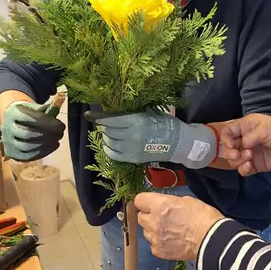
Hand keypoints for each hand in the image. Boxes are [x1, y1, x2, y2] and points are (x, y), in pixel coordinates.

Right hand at [1, 100, 64, 161]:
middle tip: (60, 133)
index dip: (47, 122)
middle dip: (48, 134)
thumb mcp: (33, 107)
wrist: (11, 123)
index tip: (61, 125)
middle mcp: (7, 128)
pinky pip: (28, 156)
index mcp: (12, 113)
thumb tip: (57, 109)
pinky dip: (43, 152)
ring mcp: (8, 142)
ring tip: (56, 140)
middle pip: (27, 133)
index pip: (28, 118)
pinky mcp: (12, 153)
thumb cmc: (27, 114)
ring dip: (46, 144)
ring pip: (27, 147)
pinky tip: (51, 146)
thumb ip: (45, 109)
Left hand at [93, 112, 216, 168]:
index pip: (111, 120)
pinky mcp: (133, 159)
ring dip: (107, 137)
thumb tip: (115, 110)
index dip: (100, 118)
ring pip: (110, 143)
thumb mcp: (150, 113)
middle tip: (106, 124)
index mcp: (136, 122)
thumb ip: (133, 113)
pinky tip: (109, 145)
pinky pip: (114, 155)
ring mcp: (131, 149)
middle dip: (105, 127)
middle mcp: (132, 136)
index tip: (92, 116)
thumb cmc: (165, 124)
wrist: (178, 143)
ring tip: (108, 133)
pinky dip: (109, 149)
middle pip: (109, 131)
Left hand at [135, 192, 224, 260]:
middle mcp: (153, 221)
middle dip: (149, 216)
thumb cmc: (203, 216)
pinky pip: (153, 245)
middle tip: (161, 217)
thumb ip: (170, 202)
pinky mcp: (160, 251)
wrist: (211, 239)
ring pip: (146, 232)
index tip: (150, 203)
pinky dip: (159, 243)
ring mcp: (155, 238)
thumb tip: (164, 205)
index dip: (145, 201)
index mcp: (160, 205)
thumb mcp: (186, 200)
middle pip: (140, 217)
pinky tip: (171, 241)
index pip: (139, 200)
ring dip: (153, 230)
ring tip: (169, 230)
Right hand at [218, 113, 270, 176]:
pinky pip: (243, 170)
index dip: (225, 139)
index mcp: (245, 126)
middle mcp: (246, 139)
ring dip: (237, 161)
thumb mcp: (263, 128)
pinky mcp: (257, 165)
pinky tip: (250, 166)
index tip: (232, 145)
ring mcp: (250, 153)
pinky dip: (243, 169)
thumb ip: (248, 137)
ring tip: (249, 158)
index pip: (227, 132)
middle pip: (228, 148)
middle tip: (238, 155)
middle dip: (230, 153)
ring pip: (234, 160)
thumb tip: (240, 147)